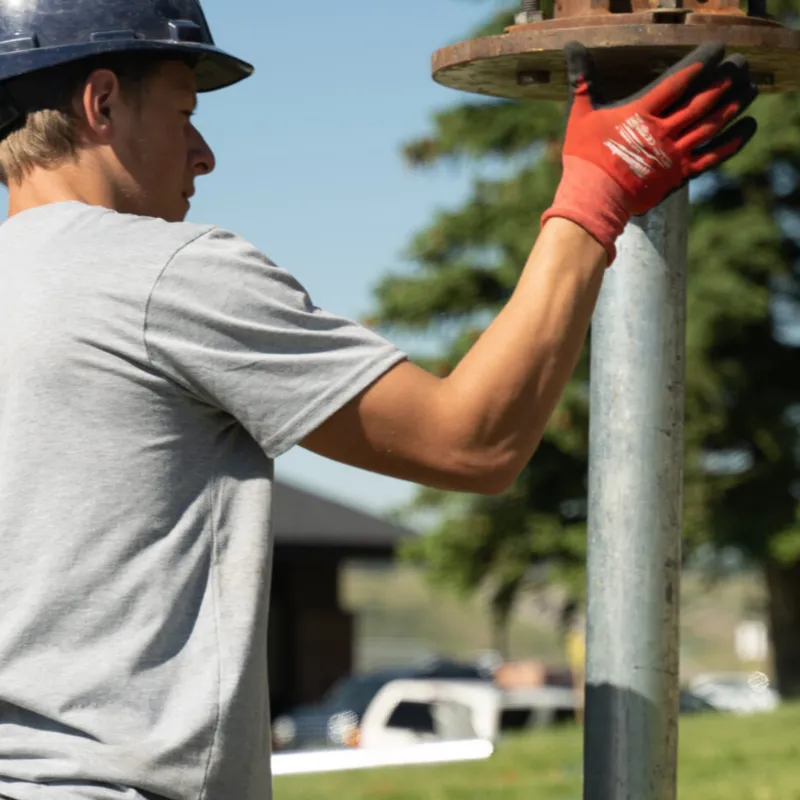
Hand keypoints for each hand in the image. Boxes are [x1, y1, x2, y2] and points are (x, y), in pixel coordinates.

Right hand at [541, 42, 758, 262]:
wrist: (592, 199)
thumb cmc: (583, 157)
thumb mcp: (579, 114)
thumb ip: (582, 79)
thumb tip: (572, 46)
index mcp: (640, 112)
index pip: (677, 80)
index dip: (700, 62)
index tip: (717, 50)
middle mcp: (662, 130)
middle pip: (701, 99)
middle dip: (724, 79)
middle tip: (741, 64)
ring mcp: (673, 153)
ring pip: (711, 123)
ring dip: (734, 104)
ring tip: (751, 87)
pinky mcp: (679, 174)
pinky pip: (712, 155)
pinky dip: (733, 141)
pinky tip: (748, 126)